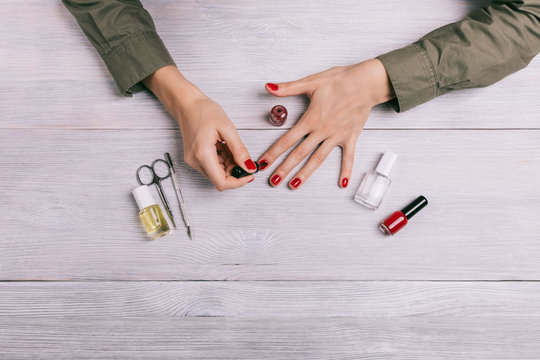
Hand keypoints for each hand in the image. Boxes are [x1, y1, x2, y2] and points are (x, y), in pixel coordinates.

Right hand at [143, 66, 255, 190]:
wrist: (187, 104)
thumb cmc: (203, 111)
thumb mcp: (227, 128)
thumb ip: (239, 150)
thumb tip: (249, 166)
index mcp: (203, 154)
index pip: (221, 182)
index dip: (238, 182)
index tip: (249, 174)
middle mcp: (195, 161)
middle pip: (219, 179)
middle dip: (235, 171)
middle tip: (243, 156)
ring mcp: (193, 160)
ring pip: (217, 173)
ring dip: (229, 165)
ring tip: (231, 146)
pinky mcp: (194, 158)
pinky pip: (212, 166)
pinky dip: (222, 161)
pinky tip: (224, 147)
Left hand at [258, 59, 393, 188]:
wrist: (367, 82)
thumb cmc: (341, 80)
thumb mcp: (312, 81)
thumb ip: (288, 88)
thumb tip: (269, 87)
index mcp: (311, 119)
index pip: (287, 140)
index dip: (273, 152)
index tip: (263, 163)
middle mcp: (322, 131)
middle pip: (299, 154)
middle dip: (285, 169)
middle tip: (273, 181)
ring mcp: (336, 136)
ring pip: (318, 159)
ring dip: (305, 174)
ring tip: (294, 185)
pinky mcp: (350, 137)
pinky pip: (348, 157)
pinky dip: (346, 170)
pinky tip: (343, 183)